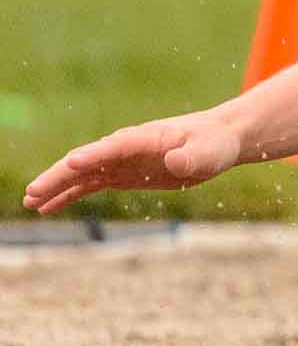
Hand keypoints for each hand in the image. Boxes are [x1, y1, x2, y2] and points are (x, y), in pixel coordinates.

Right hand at [21, 109, 242, 213]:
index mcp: (144, 138)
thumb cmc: (214, 144)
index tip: (70, 165)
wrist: (217, 142)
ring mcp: (120, 161)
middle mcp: (125, 148)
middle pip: (86, 161)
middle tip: (33, 192)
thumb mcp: (209, 153)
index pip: (113, 146)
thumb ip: (191, 157)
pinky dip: (69, 195)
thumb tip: (174, 162)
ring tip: (31, 202)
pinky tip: (48, 207)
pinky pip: (90, 185)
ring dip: (56, 187)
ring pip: (81, 175)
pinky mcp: (122, 174)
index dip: (93, 155)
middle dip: (59, 176)